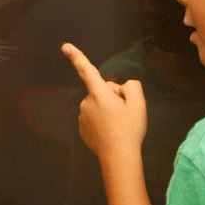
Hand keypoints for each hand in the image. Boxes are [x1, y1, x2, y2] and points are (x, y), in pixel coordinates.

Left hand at [63, 43, 147, 161]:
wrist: (119, 158)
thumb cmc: (130, 130)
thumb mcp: (139, 104)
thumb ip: (132, 87)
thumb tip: (122, 87)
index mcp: (99, 94)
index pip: (87, 71)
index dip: (77, 57)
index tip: (65, 46)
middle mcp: (87, 103)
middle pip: (102, 90)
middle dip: (113, 96)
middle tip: (125, 113)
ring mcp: (82, 117)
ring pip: (98, 104)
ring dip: (108, 109)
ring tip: (119, 124)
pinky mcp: (82, 128)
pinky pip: (94, 117)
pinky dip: (102, 121)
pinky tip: (111, 131)